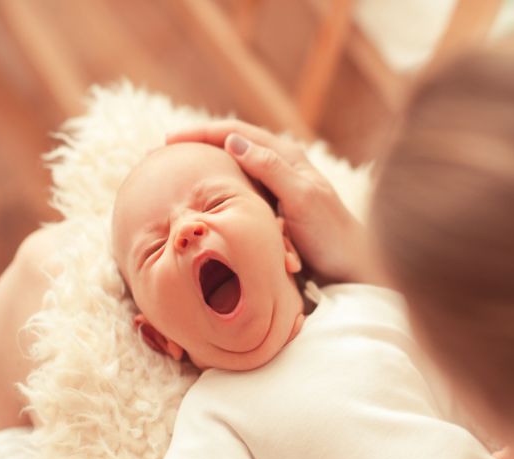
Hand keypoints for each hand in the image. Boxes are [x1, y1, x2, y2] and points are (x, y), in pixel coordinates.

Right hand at [167, 120, 373, 283]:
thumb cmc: (332, 236)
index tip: (168, 140)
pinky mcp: (273, 214)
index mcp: (287, 157)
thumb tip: (233, 141)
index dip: (201, 133)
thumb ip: (271, 169)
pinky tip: (199, 205)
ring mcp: (276, 192)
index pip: (236, 133)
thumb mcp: (303, 199)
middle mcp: (280, 169)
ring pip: (232, 174)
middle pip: (230, 149)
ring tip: (173, 177)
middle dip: (197, 149)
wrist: (352, 269)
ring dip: (205, 173)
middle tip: (161, 155)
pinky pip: (238, 199)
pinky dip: (217, 198)